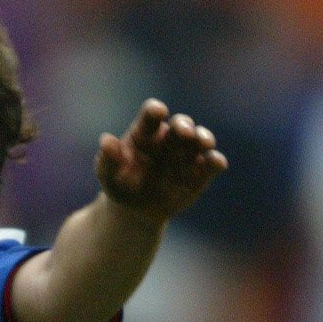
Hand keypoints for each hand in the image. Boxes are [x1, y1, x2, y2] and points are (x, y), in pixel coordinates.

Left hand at [95, 100, 227, 221]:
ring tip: (204, 143)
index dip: (155, 111)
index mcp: (145, 132)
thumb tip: (106, 141)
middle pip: (181, 124)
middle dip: (184, 126)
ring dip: (204, 138)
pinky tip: (216, 162)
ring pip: (200, 139)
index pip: (151, 115)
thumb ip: (108, 158)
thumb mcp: (107, 174)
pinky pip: (211, 164)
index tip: (158, 111)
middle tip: (185, 132)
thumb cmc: (119, 185)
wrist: (135, 210)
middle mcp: (169, 138)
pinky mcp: (201, 173)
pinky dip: (215, 161)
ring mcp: (187, 154)